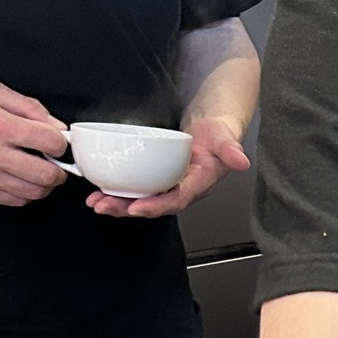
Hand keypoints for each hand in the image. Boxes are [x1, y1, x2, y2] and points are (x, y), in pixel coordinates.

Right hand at [0, 81, 67, 207]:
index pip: (50, 142)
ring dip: (43, 184)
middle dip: (58, 168)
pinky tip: (20, 178)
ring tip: (39, 169)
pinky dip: (24, 193)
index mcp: (0, 127)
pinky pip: (14, 200)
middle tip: (54, 160)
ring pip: (33, 192)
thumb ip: (26, 107)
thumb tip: (55, 126)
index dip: (59, 141)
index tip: (56, 140)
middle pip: (46, 175)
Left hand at [87, 115, 249, 218]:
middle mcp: (182, 189)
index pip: (177, 199)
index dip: (156, 205)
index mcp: (198, 184)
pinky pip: (137, 188)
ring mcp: (169, 185)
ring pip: (141, 199)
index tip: (136, 207)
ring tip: (95, 202)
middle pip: (153, 205)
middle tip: (103, 206)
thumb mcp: (226, 138)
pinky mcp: (158, 177)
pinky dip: (119, 190)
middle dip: (127, 208)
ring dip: (118, 203)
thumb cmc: (219, 133)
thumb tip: (242, 162)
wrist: (214, 128)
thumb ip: (231, 149)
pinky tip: (100, 189)